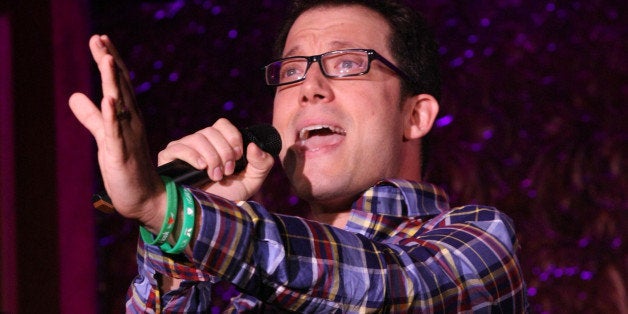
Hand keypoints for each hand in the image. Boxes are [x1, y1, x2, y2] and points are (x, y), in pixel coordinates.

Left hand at [69, 35, 165, 231]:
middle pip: (120, 86)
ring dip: (113, 82)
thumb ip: (91, 116)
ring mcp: (128, 137)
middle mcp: (132, 122)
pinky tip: (108, 100)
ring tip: (106, 59)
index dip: (109, 61)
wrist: (145, 198)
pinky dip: (112, 115)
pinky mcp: (122, 154)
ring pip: (120, 105)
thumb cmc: (127, 168)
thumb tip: (74, 95)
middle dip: (110, 62)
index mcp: (128, 117)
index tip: (100, 39)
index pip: (118, 83)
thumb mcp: (105, 137)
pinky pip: (117, 132)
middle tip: (100, 38)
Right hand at [158, 118, 274, 200]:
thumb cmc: (228, 197)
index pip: (222, 124)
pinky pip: (178, 147)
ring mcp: (183, 148)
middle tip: (227, 172)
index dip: (233, 137)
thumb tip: (253, 146)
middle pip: (211, 131)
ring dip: (212, 158)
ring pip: (197, 138)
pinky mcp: (168, 158)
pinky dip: (192, 155)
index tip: (238, 157)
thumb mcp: (252, 181)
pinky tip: (201, 168)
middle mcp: (199, 142)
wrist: (209, 216)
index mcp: (217, 143)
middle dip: (224, 152)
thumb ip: (262, 163)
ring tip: (215, 176)